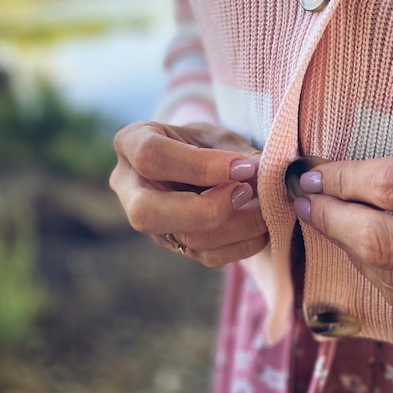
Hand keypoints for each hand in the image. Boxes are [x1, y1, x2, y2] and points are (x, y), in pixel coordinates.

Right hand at [110, 121, 267, 266]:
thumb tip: (261, 173)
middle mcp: (128, 185)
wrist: (200, 161)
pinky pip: (204, 256)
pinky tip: (262, 228)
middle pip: (147, 212)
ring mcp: (147, 220)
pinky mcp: (172, 244)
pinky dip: (240, 245)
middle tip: (246, 192)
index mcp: (131, 142)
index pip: (151, 156)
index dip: (199, 165)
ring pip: (181, 239)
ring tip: (265, 208)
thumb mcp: (217, 135)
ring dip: (234, 227)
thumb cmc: (204, 142)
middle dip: (206, 209)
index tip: (242, 166)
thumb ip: (235, 152)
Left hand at [292, 157, 392, 321]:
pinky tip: (357, 247)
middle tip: (304, 198)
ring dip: (344, 243)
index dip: (344, 177)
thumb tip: (363, 166)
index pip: (391, 186)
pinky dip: (370, 266)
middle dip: (330, 217)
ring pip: (380, 273)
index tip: (315, 173)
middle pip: (374, 240)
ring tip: (321, 216)